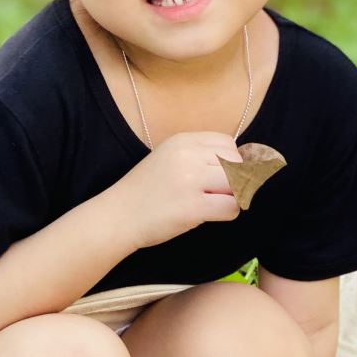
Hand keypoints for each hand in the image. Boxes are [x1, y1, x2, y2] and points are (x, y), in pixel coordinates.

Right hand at [113, 131, 241, 248]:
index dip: (230, 162)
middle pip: (236, 163)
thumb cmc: (145, 192)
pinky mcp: (192, 206)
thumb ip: (198, 156)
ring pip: (238, 184)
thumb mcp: (168, 159)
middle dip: (234, 180)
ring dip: (232, 197)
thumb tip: (240, 163)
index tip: (217, 177)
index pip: (228, 144)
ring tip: (213, 204)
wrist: (117, 216)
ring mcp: (190, 180)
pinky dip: (228, 213)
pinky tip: (209, 215)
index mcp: (182, 141)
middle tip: (215, 194)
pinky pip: (231, 207)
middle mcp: (187, 155)